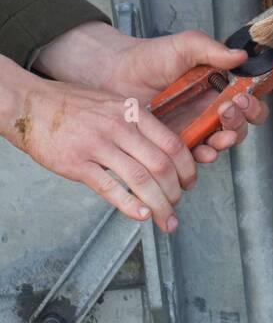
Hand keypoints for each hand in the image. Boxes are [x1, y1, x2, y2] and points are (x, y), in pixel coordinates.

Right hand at [1, 58, 200, 230]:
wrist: (33, 104)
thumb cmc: (73, 105)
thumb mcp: (114, 103)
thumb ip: (138, 122)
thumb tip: (162, 147)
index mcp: (133, 112)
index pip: (173, 144)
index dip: (187, 168)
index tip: (189, 183)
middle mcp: (120, 127)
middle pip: (161, 166)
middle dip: (175, 192)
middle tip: (177, 206)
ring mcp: (99, 145)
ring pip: (141, 180)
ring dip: (159, 204)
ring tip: (165, 219)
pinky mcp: (78, 164)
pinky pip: (110, 188)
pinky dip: (130, 205)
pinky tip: (141, 216)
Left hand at [34, 23, 267, 163]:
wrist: (115, 74)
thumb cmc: (150, 57)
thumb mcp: (185, 46)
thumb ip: (213, 50)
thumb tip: (241, 56)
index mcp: (219, 87)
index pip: (248, 101)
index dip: (253, 103)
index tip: (244, 96)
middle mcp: (210, 110)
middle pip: (240, 125)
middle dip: (240, 122)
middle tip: (228, 110)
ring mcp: (194, 129)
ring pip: (222, 143)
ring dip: (226, 141)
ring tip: (218, 134)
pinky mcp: (175, 144)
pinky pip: (195, 157)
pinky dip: (203, 157)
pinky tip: (201, 150)